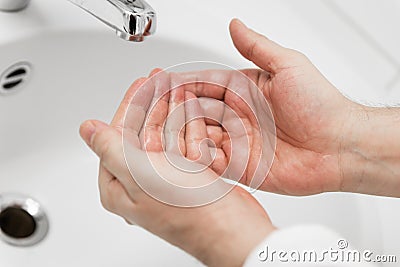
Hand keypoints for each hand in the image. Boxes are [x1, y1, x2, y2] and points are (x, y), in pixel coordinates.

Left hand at [79, 70, 274, 266]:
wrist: (231, 228)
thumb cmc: (187, 211)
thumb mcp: (140, 175)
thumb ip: (110, 149)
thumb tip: (87, 130)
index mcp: (120, 185)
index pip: (118, 134)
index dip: (131, 105)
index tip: (141, 82)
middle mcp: (141, 182)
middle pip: (143, 131)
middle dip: (154, 103)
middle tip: (162, 78)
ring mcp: (167, 179)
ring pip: (166, 134)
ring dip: (173, 109)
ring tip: (178, 87)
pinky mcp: (190, 176)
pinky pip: (186, 143)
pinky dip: (190, 123)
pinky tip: (192, 106)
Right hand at [179, 19, 361, 195]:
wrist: (339, 146)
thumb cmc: (321, 105)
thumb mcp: (288, 65)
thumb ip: (257, 47)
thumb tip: (236, 24)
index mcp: (244, 92)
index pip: (204, 85)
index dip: (183, 83)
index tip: (162, 81)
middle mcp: (237, 116)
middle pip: (196, 111)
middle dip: (175, 109)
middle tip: (157, 107)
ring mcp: (237, 142)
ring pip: (198, 137)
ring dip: (182, 134)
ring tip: (166, 130)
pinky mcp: (240, 168)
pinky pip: (211, 163)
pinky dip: (197, 158)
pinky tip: (186, 152)